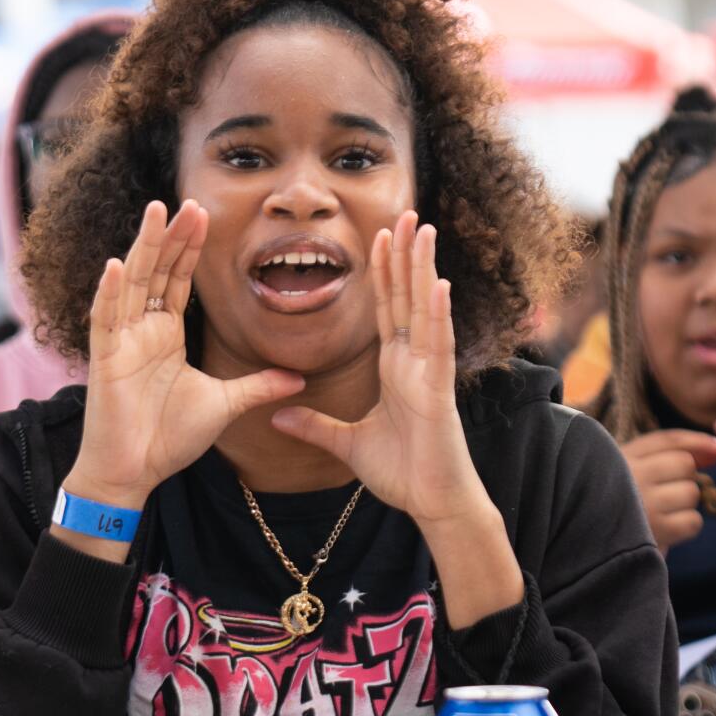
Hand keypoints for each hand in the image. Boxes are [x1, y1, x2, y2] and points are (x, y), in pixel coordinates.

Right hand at [65, 200, 303, 513]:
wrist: (134, 472)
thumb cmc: (168, 438)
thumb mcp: (225, 405)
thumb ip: (258, 386)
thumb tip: (299, 379)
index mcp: (164, 335)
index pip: (177, 280)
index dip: (189, 248)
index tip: (203, 215)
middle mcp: (141, 330)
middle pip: (156, 271)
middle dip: (172, 236)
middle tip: (190, 201)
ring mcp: (121, 342)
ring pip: (130, 283)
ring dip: (142, 248)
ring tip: (156, 213)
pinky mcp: (105, 360)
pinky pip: (105, 319)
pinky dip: (108, 292)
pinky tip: (115, 265)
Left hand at [270, 213, 485, 526]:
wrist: (432, 503)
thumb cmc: (401, 473)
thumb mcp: (345, 443)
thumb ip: (313, 425)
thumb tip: (276, 415)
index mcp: (396, 368)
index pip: (386, 309)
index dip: (382, 272)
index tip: (377, 236)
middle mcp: (415, 361)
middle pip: (406, 297)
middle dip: (404, 255)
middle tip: (404, 212)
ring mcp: (429, 372)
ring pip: (425, 309)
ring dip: (423, 267)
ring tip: (422, 228)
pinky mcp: (439, 391)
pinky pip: (437, 345)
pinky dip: (436, 314)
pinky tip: (436, 282)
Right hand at [620, 429, 715, 549]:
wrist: (588, 542)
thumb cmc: (616, 501)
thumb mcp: (630, 469)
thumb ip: (669, 452)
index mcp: (620, 457)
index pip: (668, 439)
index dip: (699, 442)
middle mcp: (630, 475)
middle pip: (685, 464)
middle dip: (684, 477)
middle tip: (666, 492)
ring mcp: (643, 503)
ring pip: (691, 492)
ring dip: (684, 503)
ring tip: (661, 512)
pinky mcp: (654, 531)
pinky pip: (693, 521)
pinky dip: (685, 526)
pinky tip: (667, 528)